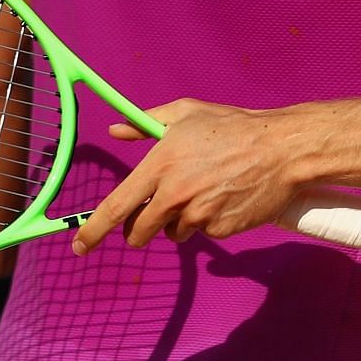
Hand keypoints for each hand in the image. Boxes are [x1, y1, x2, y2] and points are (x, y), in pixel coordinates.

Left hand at [72, 100, 304, 252]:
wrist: (281, 149)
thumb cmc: (232, 126)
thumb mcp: (186, 113)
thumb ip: (145, 123)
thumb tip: (116, 129)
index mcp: (160, 166)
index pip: (116, 207)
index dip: (93, 231)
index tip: (79, 247)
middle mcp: (175, 195)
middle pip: (140, 230)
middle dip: (140, 229)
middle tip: (155, 212)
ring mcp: (199, 215)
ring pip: (174, 232)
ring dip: (179, 221)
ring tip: (204, 192)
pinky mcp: (220, 230)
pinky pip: (204, 233)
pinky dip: (209, 221)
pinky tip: (225, 198)